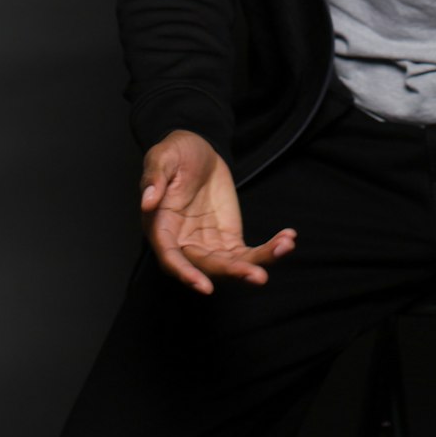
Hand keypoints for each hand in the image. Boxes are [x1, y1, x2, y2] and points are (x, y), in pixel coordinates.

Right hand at [140, 130, 296, 294]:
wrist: (198, 150)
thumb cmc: (175, 153)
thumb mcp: (162, 156)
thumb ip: (154, 178)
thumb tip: (147, 201)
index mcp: (162, 228)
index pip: (171, 258)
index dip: (185, 273)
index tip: (205, 286)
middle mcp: (184, 243)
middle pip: (207, 266)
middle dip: (233, 272)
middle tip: (258, 275)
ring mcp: (208, 244)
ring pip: (231, 264)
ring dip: (257, 263)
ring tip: (284, 248)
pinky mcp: (228, 239)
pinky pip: (248, 252)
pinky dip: (268, 249)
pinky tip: (288, 239)